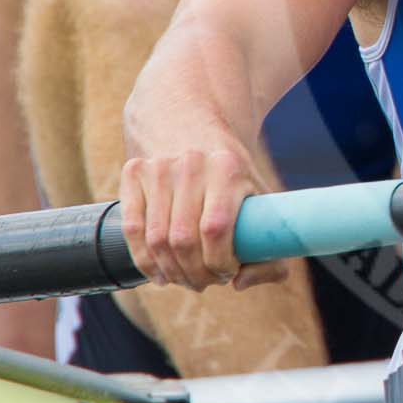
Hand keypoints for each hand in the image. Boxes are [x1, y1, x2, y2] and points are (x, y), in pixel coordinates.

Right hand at [117, 90, 285, 292]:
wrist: (189, 118)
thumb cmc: (232, 173)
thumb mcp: (261, 197)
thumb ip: (271, 249)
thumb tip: (239, 284)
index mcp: (228, 168)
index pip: (216, 229)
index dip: (220, 262)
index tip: (229, 273)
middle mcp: (191, 163)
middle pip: (183, 239)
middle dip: (195, 273)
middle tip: (205, 282)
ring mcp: (158, 166)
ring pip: (155, 239)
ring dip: (170, 272)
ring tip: (185, 279)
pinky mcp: (134, 171)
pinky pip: (132, 228)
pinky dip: (143, 259)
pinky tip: (159, 273)